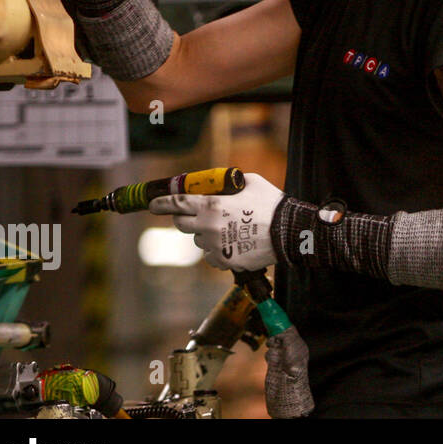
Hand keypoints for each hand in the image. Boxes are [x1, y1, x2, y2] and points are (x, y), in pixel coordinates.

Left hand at [150, 172, 282, 270]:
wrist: (289, 232)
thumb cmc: (271, 204)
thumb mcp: (251, 182)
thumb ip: (229, 183)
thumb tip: (217, 184)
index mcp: (212, 205)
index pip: (177, 203)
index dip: (161, 203)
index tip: (153, 205)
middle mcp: (208, 226)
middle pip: (181, 224)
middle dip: (185, 218)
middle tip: (196, 215)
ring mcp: (215, 246)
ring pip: (198, 241)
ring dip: (206, 234)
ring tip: (227, 230)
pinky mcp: (224, 261)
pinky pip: (211, 256)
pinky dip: (217, 250)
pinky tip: (232, 243)